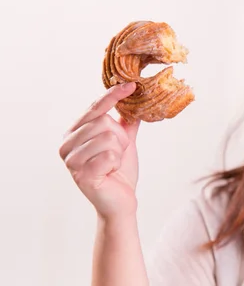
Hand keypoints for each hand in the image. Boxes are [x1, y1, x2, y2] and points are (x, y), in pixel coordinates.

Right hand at [59, 82, 140, 220]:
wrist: (121, 200)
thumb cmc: (119, 171)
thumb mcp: (124, 141)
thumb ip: (125, 121)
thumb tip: (135, 98)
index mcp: (74, 133)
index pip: (94, 108)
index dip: (113, 95)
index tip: (132, 85)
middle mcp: (66, 144)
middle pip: (103, 122)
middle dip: (120, 138)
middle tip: (117, 154)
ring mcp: (71, 161)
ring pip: (107, 138)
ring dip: (118, 152)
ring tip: (112, 164)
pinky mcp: (80, 175)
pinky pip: (109, 156)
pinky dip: (116, 163)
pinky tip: (110, 173)